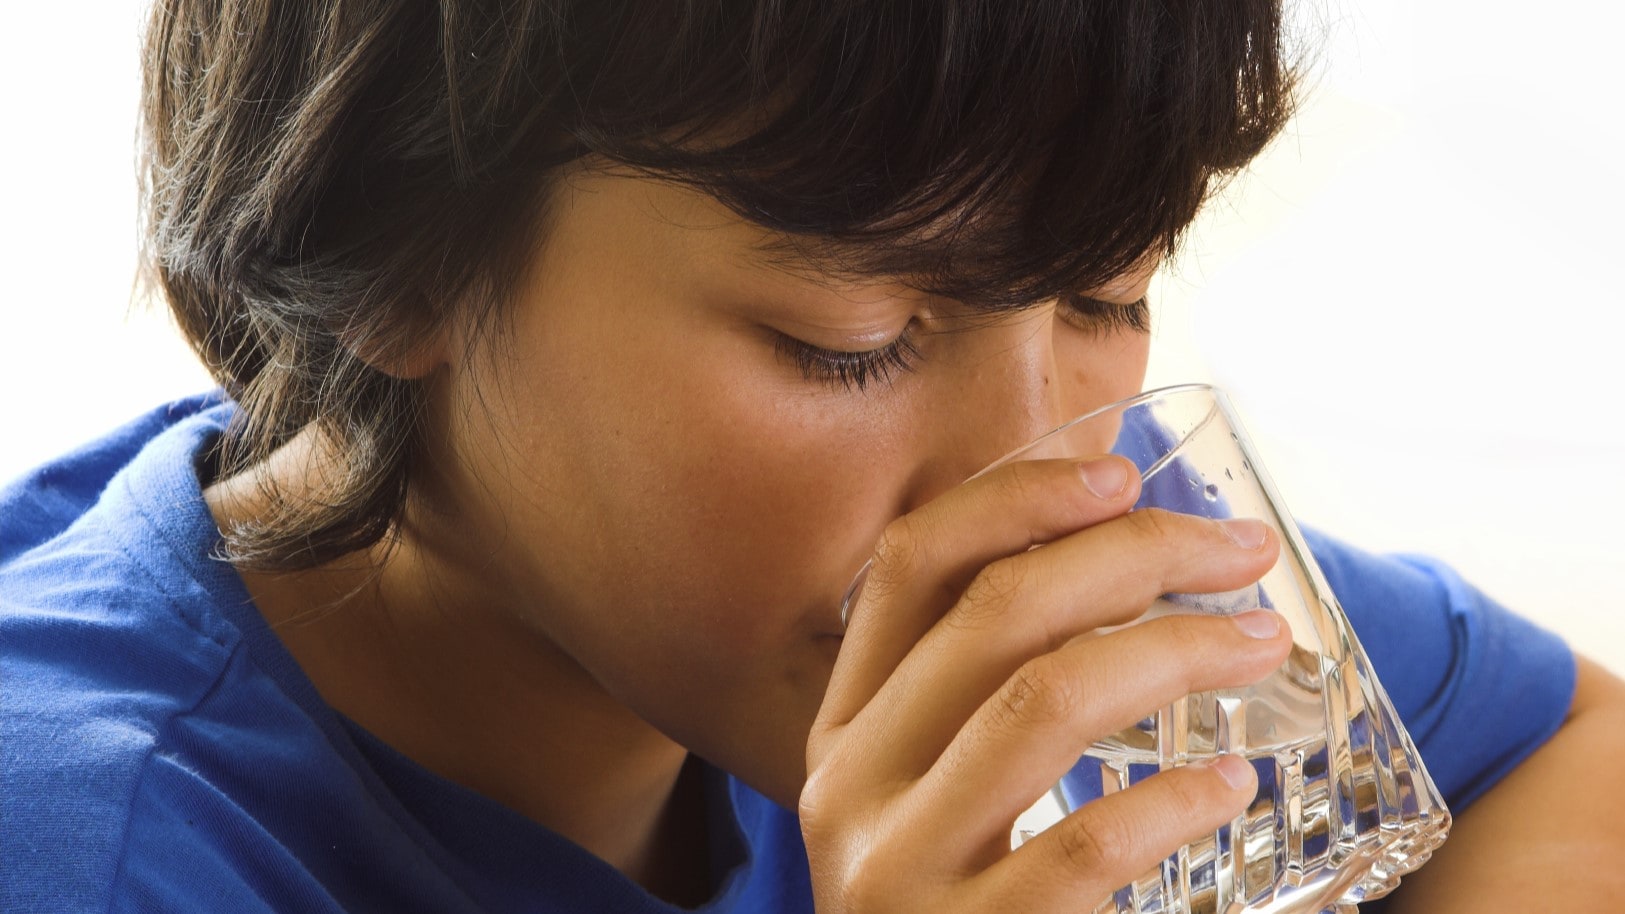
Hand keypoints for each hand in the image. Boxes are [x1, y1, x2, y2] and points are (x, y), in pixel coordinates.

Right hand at [801, 456, 1293, 911]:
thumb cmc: (965, 899)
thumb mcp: (937, 789)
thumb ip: (984, 691)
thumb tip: (1116, 548)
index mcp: (843, 726)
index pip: (908, 565)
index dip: (1015, 496)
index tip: (1121, 468)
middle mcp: (846, 784)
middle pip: (990, 613)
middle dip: (1132, 554)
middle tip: (1240, 550)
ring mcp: (895, 873)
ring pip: (1038, 700)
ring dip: (1172, 650)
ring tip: (1261, 643)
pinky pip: (1084, 848)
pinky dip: (1174, 801)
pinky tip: (1235, 784)